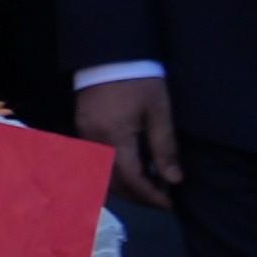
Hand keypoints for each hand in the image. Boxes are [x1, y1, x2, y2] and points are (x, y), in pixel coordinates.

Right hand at [79, 74, 184, 205]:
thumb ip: (165, 147)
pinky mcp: (83, 130)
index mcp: (115, 137)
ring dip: (126, 188)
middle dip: (139, 197)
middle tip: (163, 200)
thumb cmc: (139, 79)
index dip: (152, 196)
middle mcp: (95, 142)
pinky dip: (115, 173)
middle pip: (115, 183)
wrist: (110, 53)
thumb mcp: (159, 111)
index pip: (132, 180)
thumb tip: (174, 180)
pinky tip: (133, 170)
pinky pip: (98, 162)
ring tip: (151, 188)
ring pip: (104, 175)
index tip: (171, 204)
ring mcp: (85, 137)